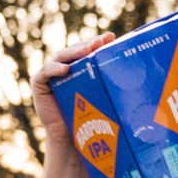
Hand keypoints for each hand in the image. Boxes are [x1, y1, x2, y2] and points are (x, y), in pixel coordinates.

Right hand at [30, 31, 114, 145]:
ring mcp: (50, 74)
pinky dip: (55, 69)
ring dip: (74, 52)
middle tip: (100, 41)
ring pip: (62, 57)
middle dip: (88, 45)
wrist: (70, 140)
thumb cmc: (88, 119)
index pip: (87, 51)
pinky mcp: (39, 83)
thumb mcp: (101, 97)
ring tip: (87, 50)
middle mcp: (63, 67)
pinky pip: (46, 72)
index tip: (110, 37)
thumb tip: (138, 75)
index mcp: (78, 68)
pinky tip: (66, 69)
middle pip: (75, 51)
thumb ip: (109, 84)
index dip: (97, 42)